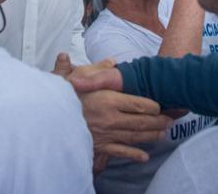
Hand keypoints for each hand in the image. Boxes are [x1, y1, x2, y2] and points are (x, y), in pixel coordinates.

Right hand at [55, 54, 171, 164]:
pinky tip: (144, 156)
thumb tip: (112, 61)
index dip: (153, 106)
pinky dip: (133, 154)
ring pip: (134, 137)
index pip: (138, 104)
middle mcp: (110, 118)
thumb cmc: (63, 95)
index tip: (161, 105)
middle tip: (170, 120)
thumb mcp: (78, 76)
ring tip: (163, 133)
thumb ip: (98, 69)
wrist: (47, 118)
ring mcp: (106, 134)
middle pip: (141, 121)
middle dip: (158, 121)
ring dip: (151, 135)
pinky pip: (120, 152)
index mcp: (108, 100)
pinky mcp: (99, 146)